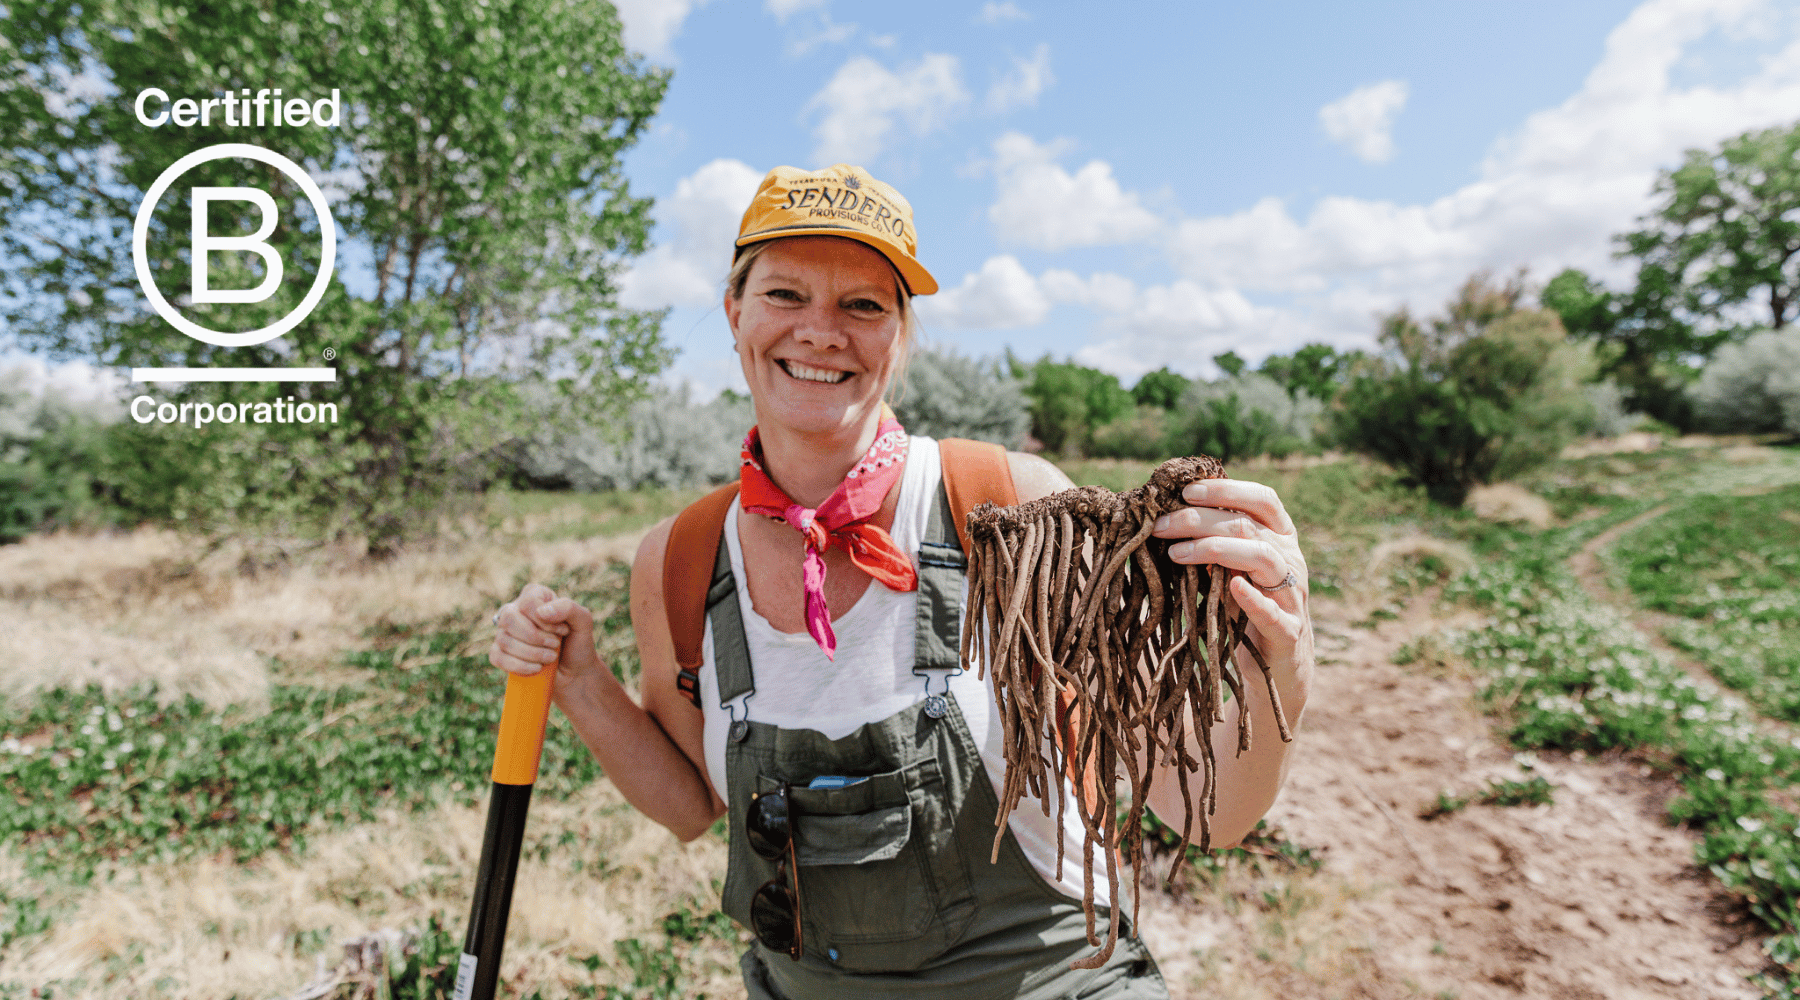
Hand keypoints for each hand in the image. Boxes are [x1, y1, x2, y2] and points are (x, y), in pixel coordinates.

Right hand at [488, 582, 603, 684]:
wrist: (574, 672)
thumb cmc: (577, 643)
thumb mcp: (583, 621)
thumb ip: (568, 608)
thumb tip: (541, 612)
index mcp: (534, 595)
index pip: (528, 602)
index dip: (545, 621)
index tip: (563, 631)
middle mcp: (515, 610)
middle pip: (509, 619)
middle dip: (535, 637)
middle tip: (555, 645)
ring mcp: (505, 632)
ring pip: (504, 640)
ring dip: (531, 653)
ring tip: (550, 657)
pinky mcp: (500, 652)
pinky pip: (497, 657)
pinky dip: (519, 666)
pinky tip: (536, 668)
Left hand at [1149, 478, 1311, 674]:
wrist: (1278, 666)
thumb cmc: (1247, 610)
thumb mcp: (1232, 571)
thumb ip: (1214, 545)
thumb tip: (1169, 519)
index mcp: (1281, 539)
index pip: (1263, 499)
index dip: (1227, 489)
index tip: (1186, 491)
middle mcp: (1291, 561)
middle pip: (1249, 526)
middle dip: (1199, 520)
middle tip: (1160, 525)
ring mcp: (1293, 596)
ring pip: (1263, 558)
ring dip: (1215, 550)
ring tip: (1176, 553)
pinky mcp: (1289, 632)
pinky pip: (1273, 613)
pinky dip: (1253, 599)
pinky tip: (1232, 586)